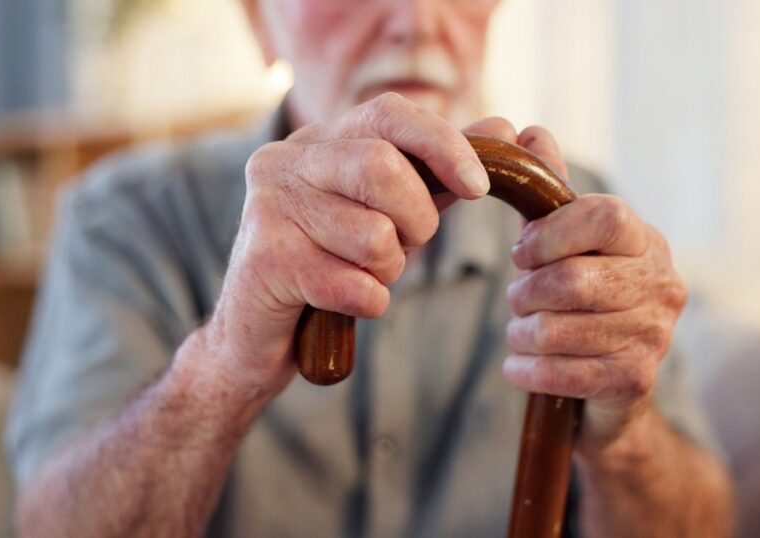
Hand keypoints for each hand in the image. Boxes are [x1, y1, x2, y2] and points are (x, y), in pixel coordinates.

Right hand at [185, 93, 490, 394]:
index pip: (389, 113)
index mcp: (316, 140)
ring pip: (374, 237)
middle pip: (384, 169)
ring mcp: (268, 209)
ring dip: (387, 272)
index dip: (444, 145)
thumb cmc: (329, 263)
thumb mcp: (387, 210)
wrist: (254, 334)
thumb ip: (435, 171)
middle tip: (404, 246)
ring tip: (359, 276)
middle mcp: (284, 161)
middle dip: (416, 221)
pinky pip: (355, 286)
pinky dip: (366, 304)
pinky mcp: (265, 261)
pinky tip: (338, 303)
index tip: (479, 187)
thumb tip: (504, 129)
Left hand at [482, 121, 686, 449]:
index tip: (522, 252)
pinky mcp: (636, 379)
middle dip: (525, 294)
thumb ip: (548, 192)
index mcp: (644, 240)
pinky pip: (561, 373)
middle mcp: (662, 283)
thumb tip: (528, 133)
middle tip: (517, 300)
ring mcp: (656, 334)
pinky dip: (525, 370)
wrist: (612, 388)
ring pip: (558, 330)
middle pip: (572, 280)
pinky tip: (521, 365)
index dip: (550, 233)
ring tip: (521, 333)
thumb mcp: (564, 243)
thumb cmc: (580, 301)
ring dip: (521, 334)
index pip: (603, 216)